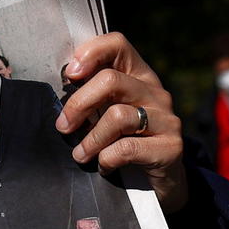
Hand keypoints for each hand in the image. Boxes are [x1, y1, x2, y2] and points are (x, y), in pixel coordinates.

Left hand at [56, 33, 186, 212]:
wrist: (159, 183)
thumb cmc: (123, 142)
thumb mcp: (105, 114)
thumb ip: (90, 98)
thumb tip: (57, 93)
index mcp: (137, 76)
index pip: (117, 45)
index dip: (91, 53)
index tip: (69, 75)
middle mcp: (154, 92)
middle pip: (110, 81)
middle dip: (78, 104)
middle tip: (63, 126)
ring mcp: (166, 118)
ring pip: (117, 116)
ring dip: (90, 140)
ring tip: (80, 155)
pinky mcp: (171, 147)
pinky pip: (127, 148)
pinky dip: (107, 159)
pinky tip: (104, 166)